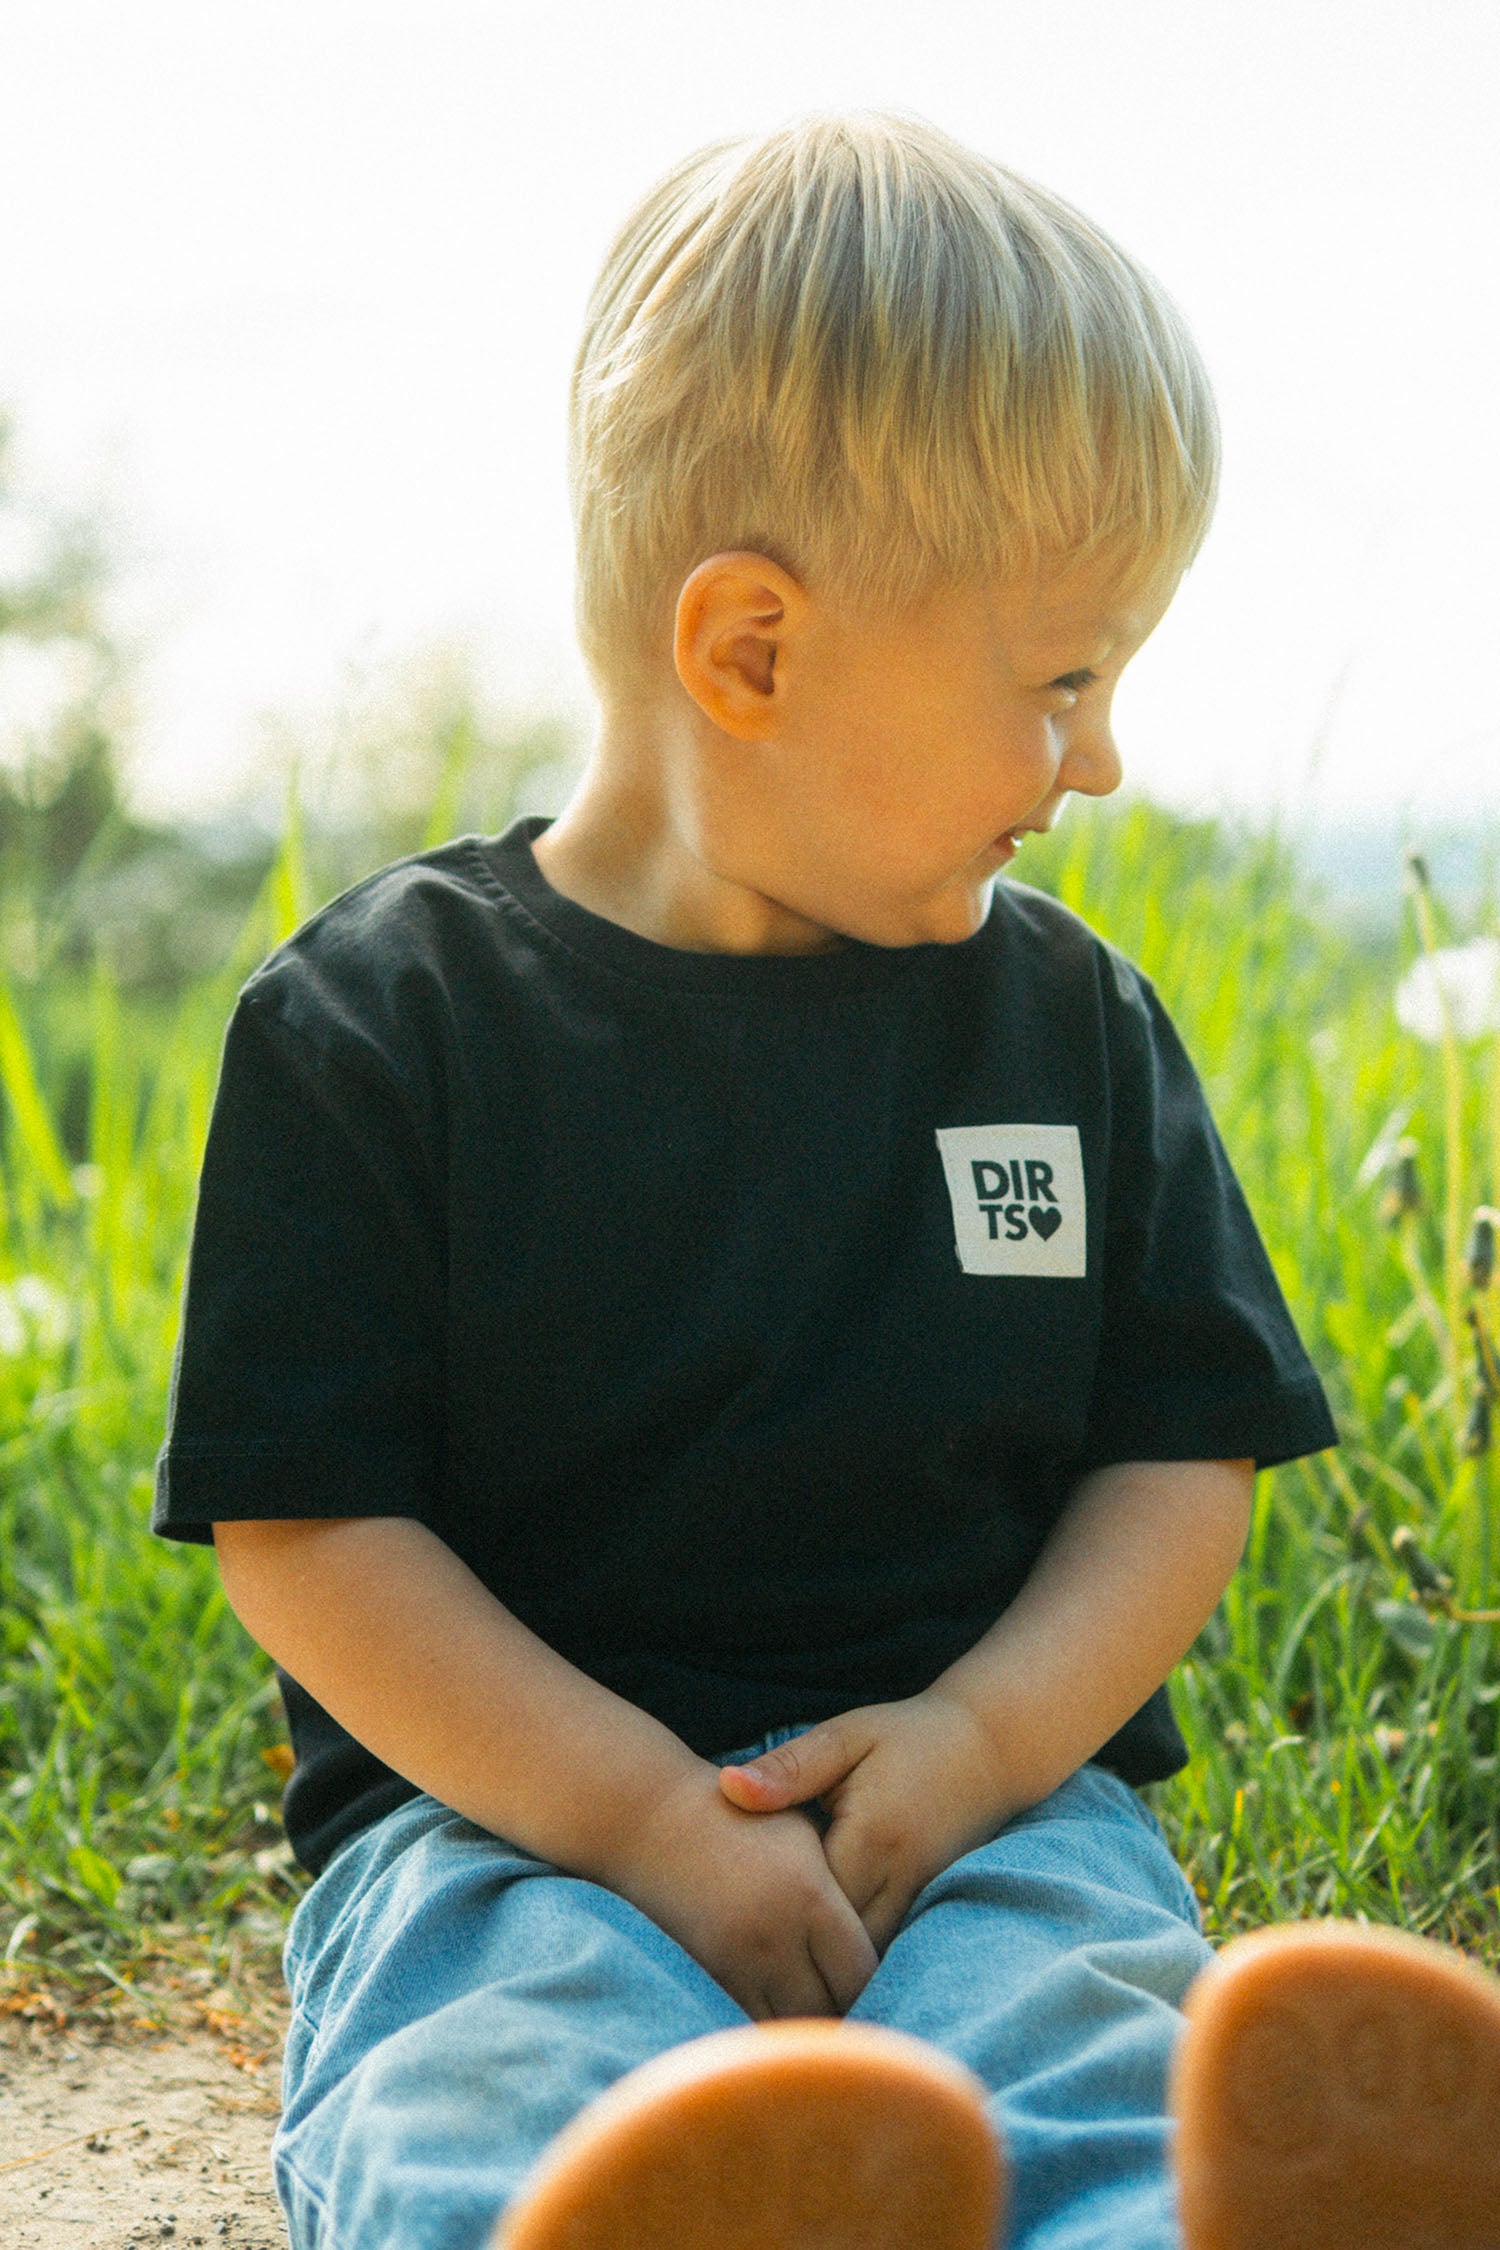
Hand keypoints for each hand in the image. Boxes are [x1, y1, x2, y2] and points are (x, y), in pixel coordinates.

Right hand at [606, 1759, 879, 2021]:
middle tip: (855, 2001)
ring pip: (793, 2023)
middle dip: (847, 2007)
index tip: (878, 1975)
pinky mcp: (709, 1976)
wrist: (652, 1820)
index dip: (876, 1980)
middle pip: (833, 2006)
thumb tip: (882, 1931)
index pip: (864, 1970)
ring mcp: (738, 1963)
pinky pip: (751, 2021)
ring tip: (820, 2010)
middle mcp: (776, 1938)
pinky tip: (779, 2012)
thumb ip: (842, 1886)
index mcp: (810, 1897)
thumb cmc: (739, 1817)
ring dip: (810, 2022)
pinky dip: (770, 2024)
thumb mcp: (801, 1831)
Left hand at [717, 1691, 1029, 1953]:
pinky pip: (886, 1947)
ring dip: (825, 1963)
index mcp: (871, 1837)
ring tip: (773, 1971)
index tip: (721, 1917)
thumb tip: (727, 1787)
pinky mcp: (930, 1905)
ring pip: (866, 1960)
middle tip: (737, 1961)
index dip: (764, 1916)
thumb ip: (789, 1768)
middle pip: (836, 1946)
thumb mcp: (846, 1737)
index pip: (808, 1902)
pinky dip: (853, 1956)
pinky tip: (820, 1958)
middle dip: (792, 1954)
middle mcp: (900, 1879)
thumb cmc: (909, 1736)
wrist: (992, 1746)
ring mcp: (920, 1899)